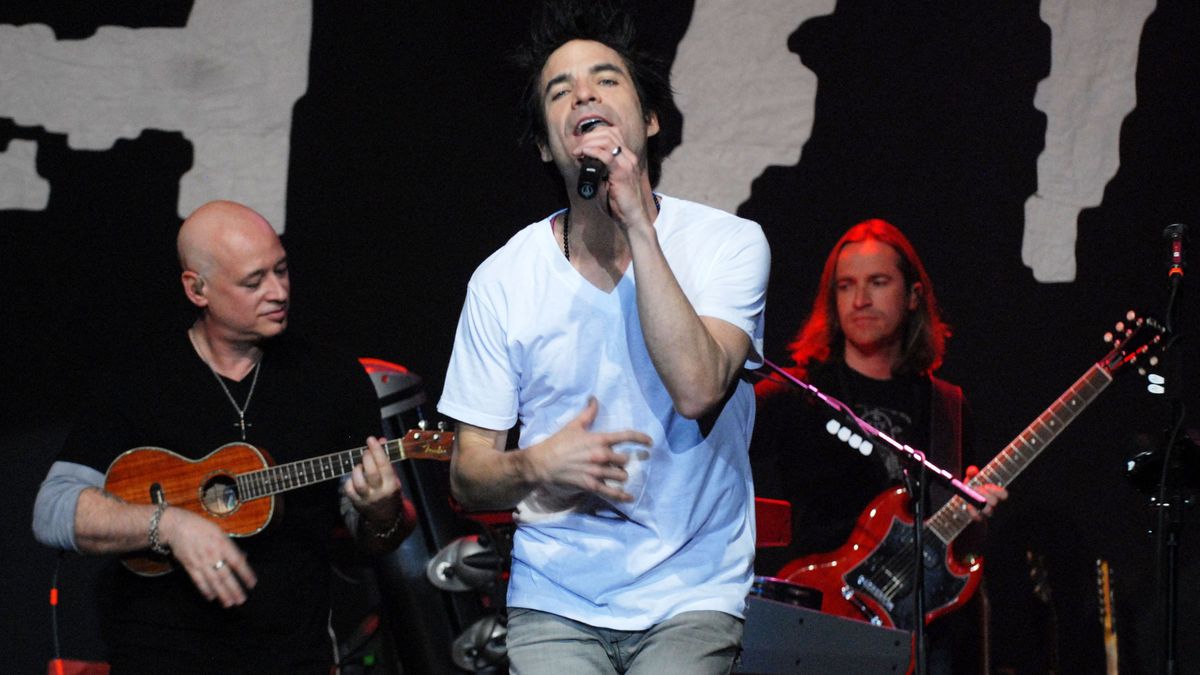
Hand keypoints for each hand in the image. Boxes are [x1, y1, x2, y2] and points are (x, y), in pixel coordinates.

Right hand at [160, 507, 255, 607]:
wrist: (177, 526)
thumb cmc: (201, 527)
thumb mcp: (220, 532)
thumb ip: (231, 547)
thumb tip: (243, 559)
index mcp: (222, 544)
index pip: (237, 562)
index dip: (245, 574)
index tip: (252, 584)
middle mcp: (212, 555)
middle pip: (225, 575)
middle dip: (234, 589)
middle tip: (241, 600)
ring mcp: (200, 562)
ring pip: (213, 581)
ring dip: (221, 594)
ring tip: (229, 604)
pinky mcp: (189, 566)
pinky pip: (198, 581)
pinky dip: (205, 590)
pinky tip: (211, 598)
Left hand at [344, 436, 404, 524]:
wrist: (385, 519)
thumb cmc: (389, 492)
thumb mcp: (393, 477)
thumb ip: (386, 459)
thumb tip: (380, 440)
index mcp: (391, 485)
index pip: (384, 465)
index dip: (377, 450)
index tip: (371, 439)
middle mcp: (379, 492)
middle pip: (371, 472)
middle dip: (366, 458)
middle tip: (366, 452)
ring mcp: (367, 498)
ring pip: (358, 482)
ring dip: (357, 469)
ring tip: (360, 466)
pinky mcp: (356, 502)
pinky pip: (349, 488)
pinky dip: (350, 479)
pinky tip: (354, 477)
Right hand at [528, 398, 652, 502]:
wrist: (543, 462)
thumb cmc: (558, 442)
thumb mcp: (574, 425)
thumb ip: (588, 413)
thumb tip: (594, 399)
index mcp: (599, 439)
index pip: (626, 436)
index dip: (640, 438)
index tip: (649, 442)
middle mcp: (601, 455)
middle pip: (624, 459)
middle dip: (621, 461)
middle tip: (615, 462)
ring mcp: (597, 472)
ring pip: (621, 475)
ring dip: (620, 475)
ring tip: (616, 475)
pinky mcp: (591, 485)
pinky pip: (611, 492)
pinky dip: (622, 496)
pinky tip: (629, 497)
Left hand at [575, 128, 655, 233]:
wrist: (633, 218)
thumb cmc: (619, 204)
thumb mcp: (606, 183)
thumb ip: (597, 171)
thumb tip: (582, 161)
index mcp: (627, 158)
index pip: (612, 133)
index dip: (594, 134)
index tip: (581, 145)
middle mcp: (629, 157)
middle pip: (608, 133)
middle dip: (589, 137)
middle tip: (577, 149)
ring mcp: (627, 164)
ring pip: (607, 140)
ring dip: (588, 143)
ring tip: (578, 152)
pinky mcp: (622, 173)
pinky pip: (606, 155)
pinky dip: (592, 151)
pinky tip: (583, 154)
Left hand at [964, 465, 1008, 521]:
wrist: (963, 509)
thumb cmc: (970, 492)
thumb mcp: (971, 482)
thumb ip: (971, 474)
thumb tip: (972, 469)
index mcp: (994, 495)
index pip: (1004, 495)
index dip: (998, 491)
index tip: (987, 486)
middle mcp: (992, 506)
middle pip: (994, 502)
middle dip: (984, 494)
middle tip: (975, 488)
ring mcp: (985, 514)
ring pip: (988, 511)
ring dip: (979, 502)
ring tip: (971, 496)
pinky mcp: (977, 520)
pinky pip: (978, 518)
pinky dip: (972, 511)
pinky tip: (968, 505)